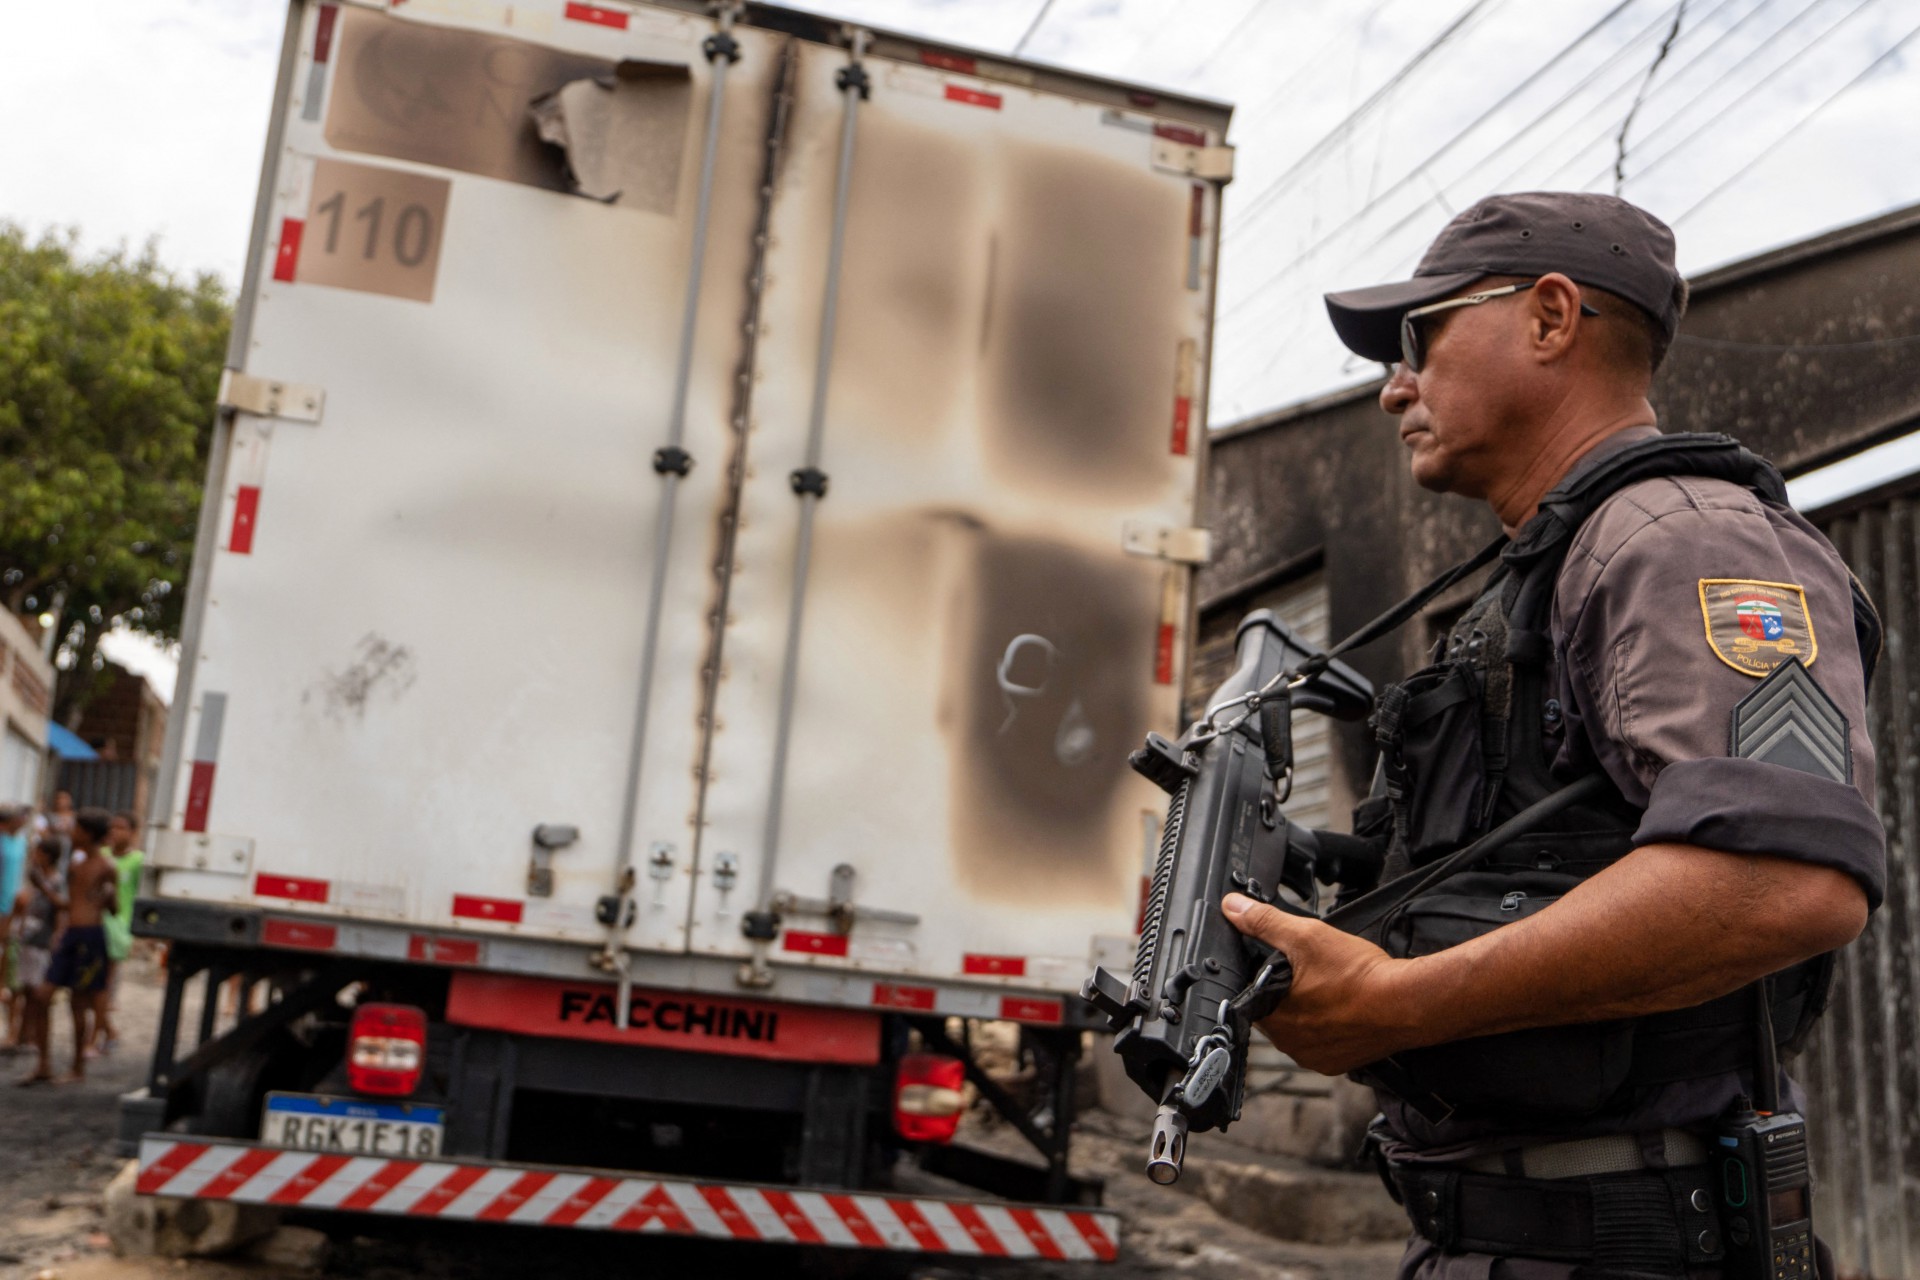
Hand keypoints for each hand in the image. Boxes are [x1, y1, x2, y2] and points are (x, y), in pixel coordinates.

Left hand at [1221, 893, 1423, 1075]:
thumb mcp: (1306, 936)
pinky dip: (1329, 1026)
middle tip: (1311, 972)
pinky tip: (1344, 1007)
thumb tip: (1233, 908)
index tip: (1282, 965)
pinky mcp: (1338, 1064)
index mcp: (1274, 1019)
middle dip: (1286, 993)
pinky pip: (1322, 1042)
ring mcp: (1315, 1058)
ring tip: (1330, 987)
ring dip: (1308, 1010)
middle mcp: (1290, 1045)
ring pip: (1299, 1028)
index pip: (1249, 997)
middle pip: (1274, 1013)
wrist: (1408, 1003)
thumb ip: (1265, 922)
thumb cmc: (1360, 975)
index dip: (1262, 977)